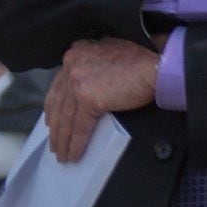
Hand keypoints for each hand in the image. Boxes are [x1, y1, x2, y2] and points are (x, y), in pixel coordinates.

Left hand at [47, 39, 161, 161]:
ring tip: (62, 155)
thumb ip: (93, 61)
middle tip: (54, 144)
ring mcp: (77, 82)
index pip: (58, 86)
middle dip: (55, 127)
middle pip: (58, 104)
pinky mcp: (88, 98)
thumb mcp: (109, 51)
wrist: (155, 68)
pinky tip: (73, 155)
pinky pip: (80, 127)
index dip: (54, 107)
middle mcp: (71, 66)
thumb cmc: (140, 61)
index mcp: (74, 54)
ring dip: (63, 140)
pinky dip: (76, 143)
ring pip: (66, 118)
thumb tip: (88, 79)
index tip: (51, 122)